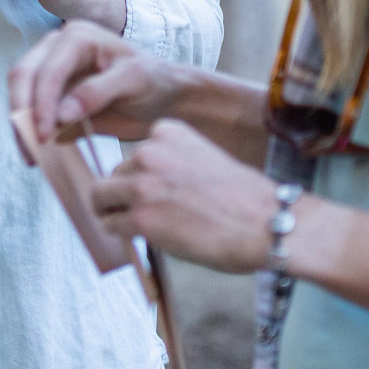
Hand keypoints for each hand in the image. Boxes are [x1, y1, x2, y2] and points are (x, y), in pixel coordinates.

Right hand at [9, 21, 193, 142]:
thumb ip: (97, 92)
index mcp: (77, 37)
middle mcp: (57, 48)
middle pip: (23, 77)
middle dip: (23, 113)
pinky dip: (30, 133)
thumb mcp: (134, 80)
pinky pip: (31, 112)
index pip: (48, 70)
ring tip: (32, 157)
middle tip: (32, 149)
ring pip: (21, 94)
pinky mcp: (52, 95)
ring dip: (21, 126)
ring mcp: (51, 70)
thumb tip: (60, 115)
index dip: (41, 102)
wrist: (163, 97)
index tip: (43, 135)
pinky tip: (38, 155)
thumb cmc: (153, 80)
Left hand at [91, 119, 275, 273]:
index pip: (135, 154)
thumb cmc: (244, 198)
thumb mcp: (202, 159)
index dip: (141, 176)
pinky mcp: (141, 218)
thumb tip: (143, 184)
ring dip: (115, 213)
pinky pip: (111, 224)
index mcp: (166, 132)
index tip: (157, 191)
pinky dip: (120, 233)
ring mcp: (142, 185)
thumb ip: (170, 163)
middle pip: (115, 175)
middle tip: (146, 213)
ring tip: (138, 225)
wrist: (266, 223)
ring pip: (102, 198)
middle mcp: (149, 152)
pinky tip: (141, 237)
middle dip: (125, 195)